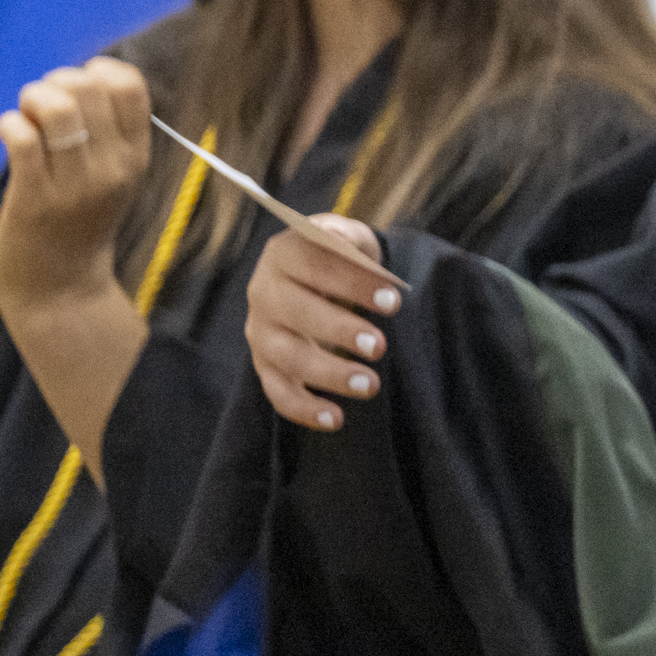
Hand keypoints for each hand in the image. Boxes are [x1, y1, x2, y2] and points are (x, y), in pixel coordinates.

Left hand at [0, 58, 154, 320]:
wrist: (59, 288)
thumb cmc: (79, 223)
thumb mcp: (113, 177)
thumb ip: (106, 131)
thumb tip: (75, 78)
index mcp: (136, 156)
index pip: (130, 85)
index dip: (97, 71)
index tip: (78, 93)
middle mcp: (112, 167)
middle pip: (88, 85)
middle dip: (55, 82)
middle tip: (42, 109)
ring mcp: (74, 184)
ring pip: (57, 107)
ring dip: (31, 99)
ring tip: (26, 119)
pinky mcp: (35, 197)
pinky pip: (21, 136)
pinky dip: (9, 124)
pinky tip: (9, 136)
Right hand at [243, 218, 402, 430]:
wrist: (316, 279)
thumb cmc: (339, 259)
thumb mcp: (349, 239)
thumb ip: (346, 236)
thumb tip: (335, 237)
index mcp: (283, 254)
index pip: (313, 265)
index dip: (352, 282)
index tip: (394, 300)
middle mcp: (264, 292)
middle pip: (295, 313)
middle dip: (339, 331)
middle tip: (380, 345)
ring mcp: (261, 332)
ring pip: (288, 357)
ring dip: (328, 374)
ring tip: (370, 385)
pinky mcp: (265, 365)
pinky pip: (278, 392)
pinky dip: (304, 409)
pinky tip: (336, 419)